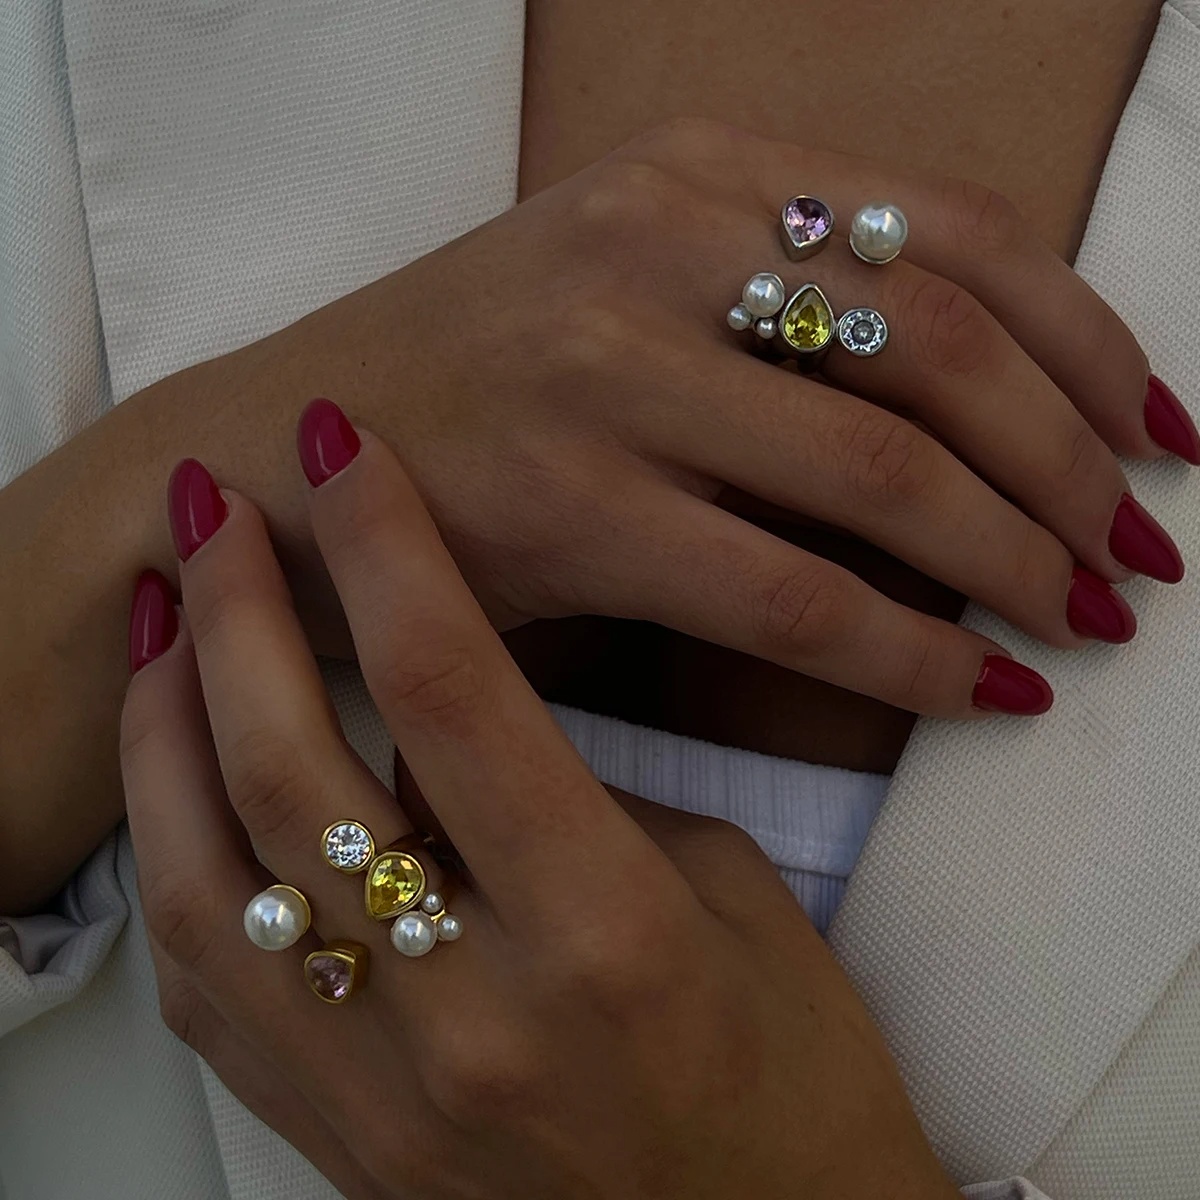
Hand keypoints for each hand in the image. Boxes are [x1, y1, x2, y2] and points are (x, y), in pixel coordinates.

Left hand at [120, 414, 957, 1199]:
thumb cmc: (794, 1071)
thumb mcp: (727, 895)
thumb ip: (579, 800)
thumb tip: (462, 723)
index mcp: (606, 928)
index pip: (456, 689)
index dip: (388, 544)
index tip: (346, 448)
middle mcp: (475, 1008)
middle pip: (296, 766)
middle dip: (238, 607)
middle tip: (215, 506)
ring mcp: (386, 1087)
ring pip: (210, 870)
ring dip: (168, 721)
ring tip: (164, 620)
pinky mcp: (341, 1135)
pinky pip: (210, 981)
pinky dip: (176, 848)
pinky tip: (181, 767)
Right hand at [233, 117, 1186, 719]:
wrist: (280, 462)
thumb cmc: (466, 388)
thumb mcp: (624, 291)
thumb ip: (775, 315)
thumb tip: (971, 415)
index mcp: (688, 169)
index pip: (956, 238)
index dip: (1088, 345)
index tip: (1153, 438)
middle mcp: (655, 241)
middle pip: (946, 352)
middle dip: (1074, 467)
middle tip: (1135, 555)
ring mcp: (607, 370)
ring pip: (888, 473)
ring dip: (1017, 559)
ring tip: (1080, 622)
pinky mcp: (570, 506)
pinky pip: (795, 592)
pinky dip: (910, 651)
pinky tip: (977, 689)